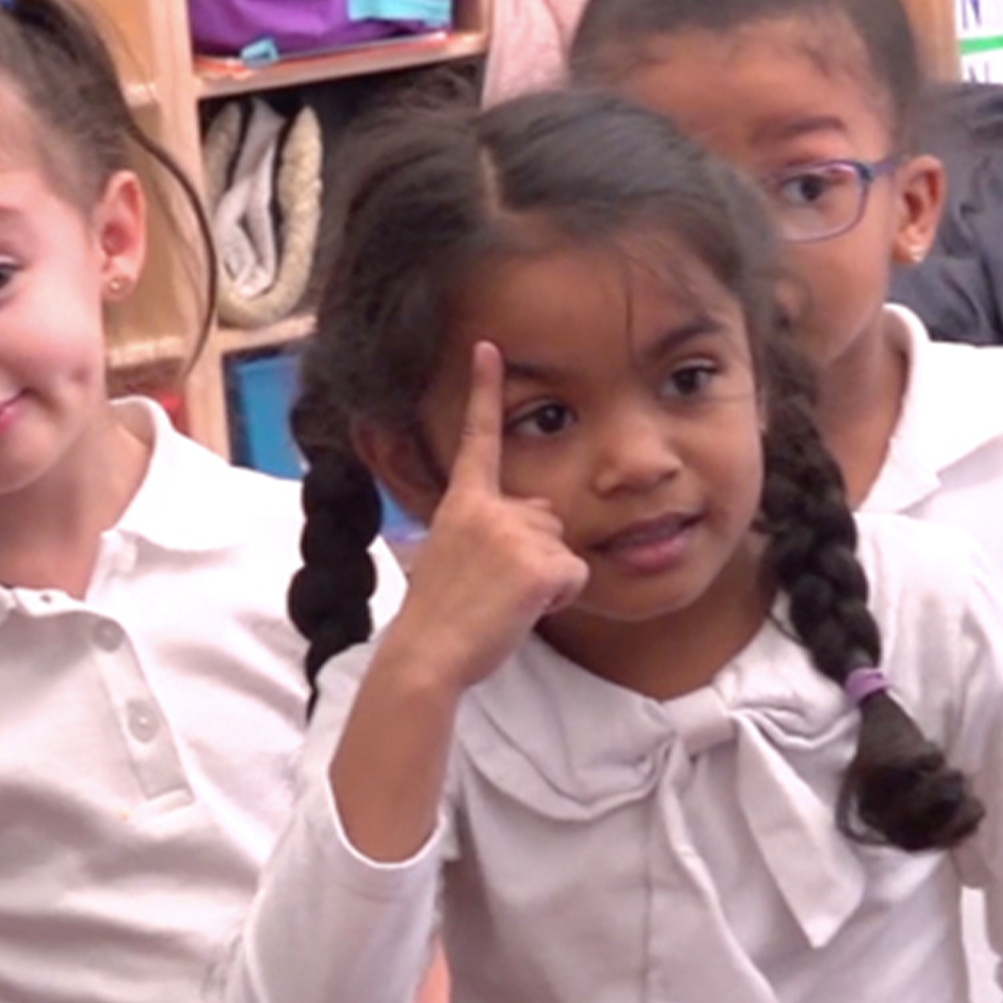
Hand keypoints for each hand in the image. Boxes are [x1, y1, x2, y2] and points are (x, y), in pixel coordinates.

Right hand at [375, 342, 588, 696]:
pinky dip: (559, 599)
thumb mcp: (451, 557)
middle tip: (494, 588)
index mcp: (462, 504)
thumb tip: (526, 526)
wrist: (427, 655)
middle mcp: (490, 509)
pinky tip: (522, 610)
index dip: (484, 390)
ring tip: (504, 601)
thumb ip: (485, 530)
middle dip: (537, 552)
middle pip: (548, 516)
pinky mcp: (541, 565)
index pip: (477, 439)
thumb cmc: (439, 618)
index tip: (490, 347)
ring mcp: (516, 534)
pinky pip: (576, 576)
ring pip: (564, 548)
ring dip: (548, 579)